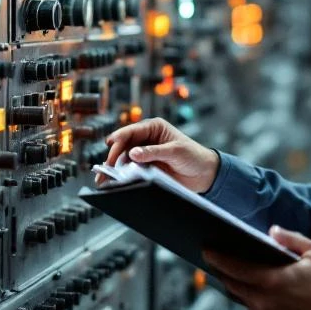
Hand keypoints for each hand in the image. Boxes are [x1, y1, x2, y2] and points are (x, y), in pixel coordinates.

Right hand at [100, 117, 219, 192]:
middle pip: (124, 145)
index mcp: (154, 128)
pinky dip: (123, 175)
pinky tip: (116, 180)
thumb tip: (133, 153)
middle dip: (113, 155)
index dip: (119, 139)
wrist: (204, 174)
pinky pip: (131, 170)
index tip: (110, 147)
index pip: (131, 131)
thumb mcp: (174, 151)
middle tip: (106, 168)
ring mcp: (145, 154)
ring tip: (106, 177)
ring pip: (124, 158)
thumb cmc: (193, 156)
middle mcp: (147, 139)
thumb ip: (153, 152)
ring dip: (115, 167)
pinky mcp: (146, 167)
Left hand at [203, 226, 310, 309]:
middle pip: (234, 286)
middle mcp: (266, 304)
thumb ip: (289, 239)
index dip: (219, 258)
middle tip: (215, 259)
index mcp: (273, 282)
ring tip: (235, 273)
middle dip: (223, 272)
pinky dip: (255, 302)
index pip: (236, 269)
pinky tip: (257, 291)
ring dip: (240, 287)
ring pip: (244, 300)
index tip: (207, 250)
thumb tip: (271, 232)